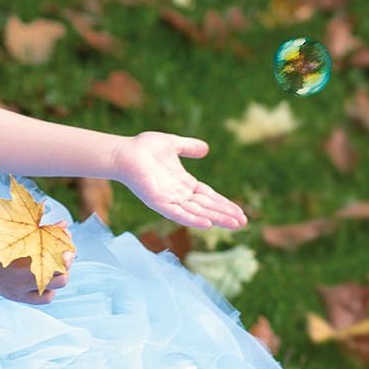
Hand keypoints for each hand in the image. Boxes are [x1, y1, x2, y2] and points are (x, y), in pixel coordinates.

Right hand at [0, 228, 72, 306]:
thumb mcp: (8, 223)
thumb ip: (36, 223)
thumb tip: (63, 225)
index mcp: (22, 251)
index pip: (57, 247)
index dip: (64, 238)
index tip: (63, 231)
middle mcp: (23, 273)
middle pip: (63, 268)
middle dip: (66, 256)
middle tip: (62, 247)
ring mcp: (20, 287)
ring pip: (58, 285)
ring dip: (61, 271)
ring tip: (55, 261)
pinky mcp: (16, 296)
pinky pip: (44, 298)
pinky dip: (49, 289)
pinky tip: (44, 277)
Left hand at [109, 131, 247, 229]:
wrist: (124, 151)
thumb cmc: (144, 148)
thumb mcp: (173, 144)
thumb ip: (189, 147)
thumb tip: (206, 148)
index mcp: (184, 183)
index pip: (209, 197)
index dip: (225, 204)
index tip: (241, 212)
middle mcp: (179, 195)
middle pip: (207, 207)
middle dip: (225, 214)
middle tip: (244, 223)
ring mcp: (170, 200)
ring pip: (198, 212)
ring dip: (216, 218)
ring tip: (234, 225)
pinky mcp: (159, 202)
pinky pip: (178, 213)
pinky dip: (193, 219)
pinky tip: (207, 224)